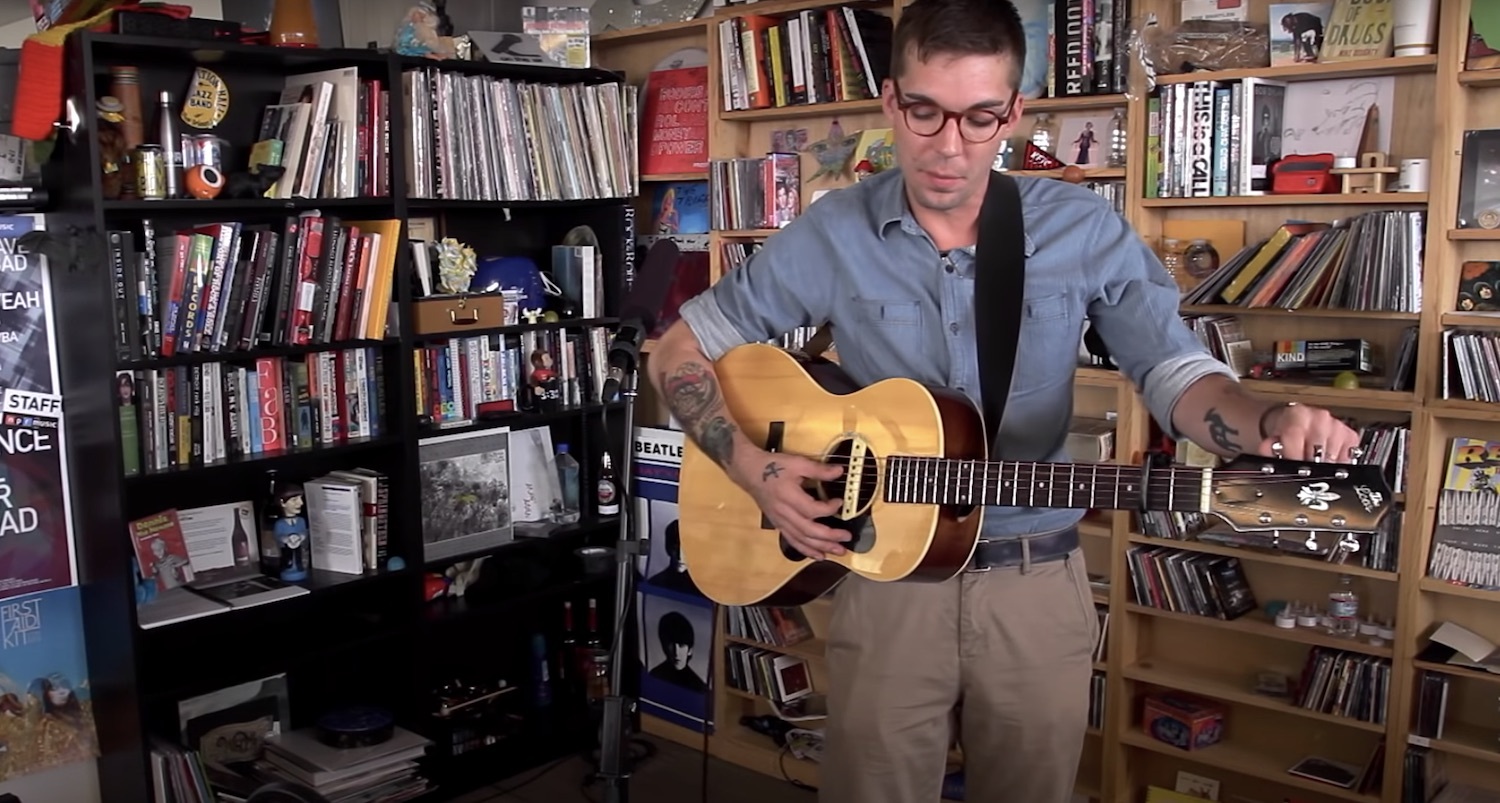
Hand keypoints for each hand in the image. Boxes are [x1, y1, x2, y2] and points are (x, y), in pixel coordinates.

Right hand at [731, 450, 847, 559]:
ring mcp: (780, 521)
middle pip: (809, 530)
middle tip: (847, 537)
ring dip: (821, 547)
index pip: (812, 510)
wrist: (750, 472)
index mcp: (789, 496)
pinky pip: (793, 541)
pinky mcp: (778, 525)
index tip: (840, 502)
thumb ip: (819, 470)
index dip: (829, 509)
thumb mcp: (797, 463)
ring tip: (838, 551)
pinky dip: (806, 550)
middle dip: (830, 537)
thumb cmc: (773, 466)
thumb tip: (840, 471)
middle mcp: (784, 513)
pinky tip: (819, 555)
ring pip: (802, 539)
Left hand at [1256, 402, 1363, 462]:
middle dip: (1308, 465)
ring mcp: (1337, 426)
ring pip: (1331, 458)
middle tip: (1303, 472)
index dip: (1292, 456)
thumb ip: (1268, 451)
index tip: (1292, 469)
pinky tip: (1326, 463)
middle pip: (1316, 450)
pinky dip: (1336, 466)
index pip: (1295, 436)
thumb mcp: (1273, 440)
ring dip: (1322, 467)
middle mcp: (1320, 417)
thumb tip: (1271, 463)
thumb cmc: (1286, 434)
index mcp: (1298, 414)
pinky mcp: (1350, 436)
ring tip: (1312, 466)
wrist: (1298, 424)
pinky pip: (1346, 459)